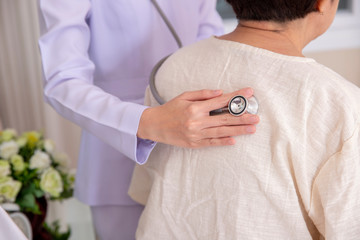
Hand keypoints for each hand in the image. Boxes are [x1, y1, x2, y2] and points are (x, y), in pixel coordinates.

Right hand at [137, 88, 259, 147]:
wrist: (155, 125)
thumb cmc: (170, 109)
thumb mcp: (184, 96)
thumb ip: (202, 94)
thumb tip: (220, 92)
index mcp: (195, 108)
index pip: (220, 101)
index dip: (236, 97)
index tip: (248, 93)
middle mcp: (196, 122)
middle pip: (224, 119)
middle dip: (242, 118)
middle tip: (256, 117)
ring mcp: (196, 134)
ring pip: (221, 132)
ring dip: (238, 130)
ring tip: (252, 129)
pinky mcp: (194, 144)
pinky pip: (211, 143)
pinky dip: (223, 142)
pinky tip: (234, 141)